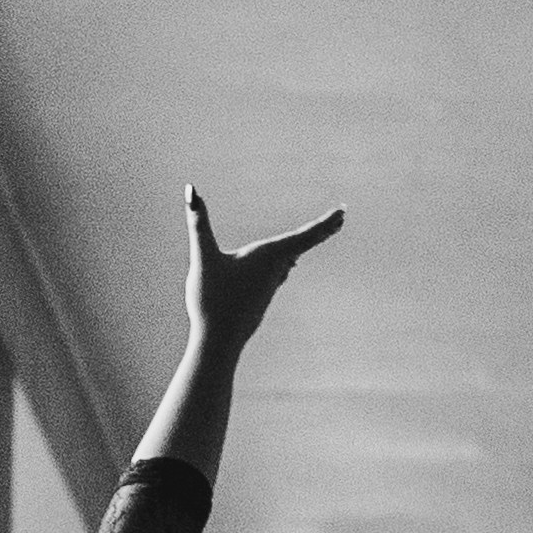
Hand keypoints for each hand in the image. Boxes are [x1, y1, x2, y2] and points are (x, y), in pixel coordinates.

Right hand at [184, 190, 343, 346]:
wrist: (217, 343)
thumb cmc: (212, 300)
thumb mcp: (203, 257)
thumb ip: (197, 223)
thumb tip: (190, 190)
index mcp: (267, 257)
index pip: (303, 236)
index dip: (324, 223)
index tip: (343, 212)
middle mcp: (274, 270)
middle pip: (303, 245)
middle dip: (322, 229)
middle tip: (342, 217)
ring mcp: (269, 285)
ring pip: (291, 259)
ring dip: (304, 244)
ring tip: (319, 234)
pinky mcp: (260, 296)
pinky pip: (278, 271)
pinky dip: (287, 259)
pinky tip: (286, 263)